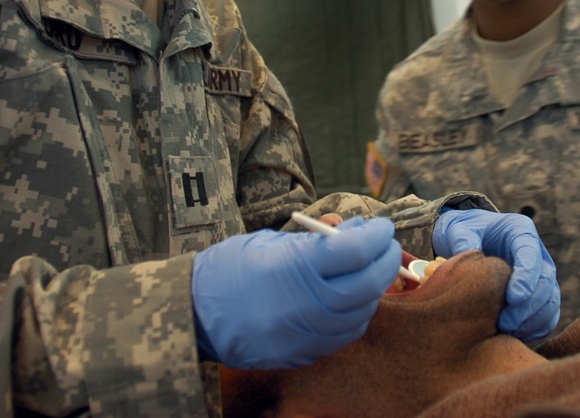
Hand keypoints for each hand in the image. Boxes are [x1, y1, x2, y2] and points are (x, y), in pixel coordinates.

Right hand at [192, 216, 400, 368]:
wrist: (194, 314)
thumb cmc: (230, 269)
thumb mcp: (272, 241)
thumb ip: (317, 240)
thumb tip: (356, 231)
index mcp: (295, 268)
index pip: (355, 250)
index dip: (375, 235)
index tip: (380, 227)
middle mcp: (305, 304)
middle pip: (367, 283)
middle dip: (384, 260)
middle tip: (385, 246)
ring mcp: (306, 333)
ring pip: (362, 312)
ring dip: (373, 288)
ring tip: (368, 269)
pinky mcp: (304, 352)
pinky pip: (345, 334)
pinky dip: (357, 313)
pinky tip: (351, 298)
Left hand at [433, 208, 559, 340]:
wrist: (469, 240)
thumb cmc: (464, 232)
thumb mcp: (458, 229)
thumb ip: (462, 240)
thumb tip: (466, 258)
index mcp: (520, 231)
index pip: (531, 254)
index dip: (526, 277)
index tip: (513, 298)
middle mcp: (537, 253)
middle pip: (546, 281)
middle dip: (529, 305)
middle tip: (505, 323)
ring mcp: (541, 275)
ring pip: (551, 301)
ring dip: (533, 320)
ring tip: (506, 331)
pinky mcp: (540, 296)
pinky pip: (548, 316)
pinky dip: (536, 328)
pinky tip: (514, 335)